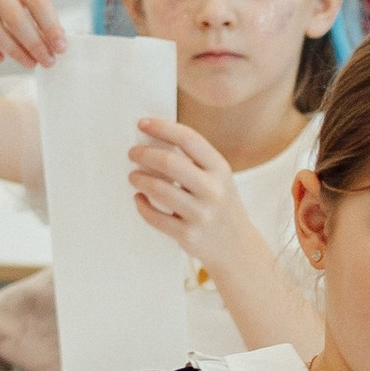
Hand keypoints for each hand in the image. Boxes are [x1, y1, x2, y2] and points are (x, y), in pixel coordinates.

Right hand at [0, 0, 63, 70]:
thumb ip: (39, 4)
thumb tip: (55, 39)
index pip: (36, 0)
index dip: (50, 27)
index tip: (61, 47)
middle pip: (14, 18)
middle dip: (34, 44)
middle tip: (47, 61)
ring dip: (14, 51)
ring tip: (30, 62)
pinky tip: (0, 58)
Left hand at [127, 115, 256, 272]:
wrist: (237, 247)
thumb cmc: (220, 205)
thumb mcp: (218, 179)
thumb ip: (195, 161)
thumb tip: (155, 139)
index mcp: (220, 169)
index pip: (189, 139)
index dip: (162, 128)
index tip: (142, 123)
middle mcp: (213, 190)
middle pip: (170, 162)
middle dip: (144, 154)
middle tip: (132, 153)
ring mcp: (201, 214)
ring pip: (159, 190)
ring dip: (139, 179)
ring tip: (133, 176)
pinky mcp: (188, 235)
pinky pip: (155, 217)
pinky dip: (142, 205)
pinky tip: (139, 199)